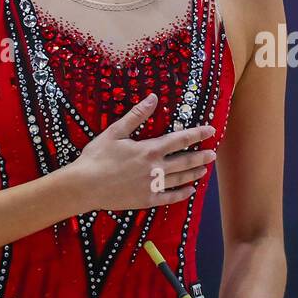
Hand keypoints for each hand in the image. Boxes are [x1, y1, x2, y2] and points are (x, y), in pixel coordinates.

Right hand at [65, 93, 215, 210]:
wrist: (84, 186)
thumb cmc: (96, 157)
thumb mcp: (115, 132)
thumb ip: (136, 115)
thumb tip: (153, 98)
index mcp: (149, 149)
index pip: (180, 139)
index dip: (197, 134)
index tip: (211, 130)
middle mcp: (155, 168)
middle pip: (185, 161)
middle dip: (201, 156)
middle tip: (213, 154)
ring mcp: (152, 185)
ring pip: (179, 179)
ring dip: (194, 173)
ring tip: (204, 170)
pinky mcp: (146, 200)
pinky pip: (169, 197)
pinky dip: (181, 194)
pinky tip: (189, 191)